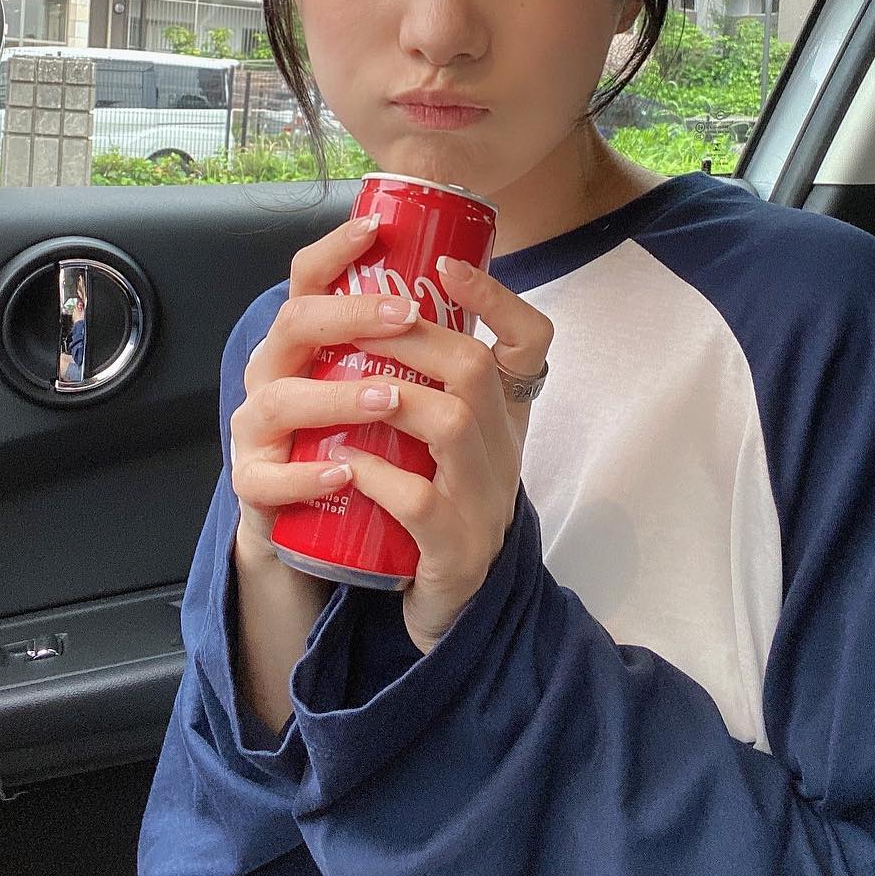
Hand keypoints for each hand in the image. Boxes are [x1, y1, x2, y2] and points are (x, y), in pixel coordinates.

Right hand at [230, 211, 443, 566]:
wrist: (321, 525)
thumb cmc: (365, 440)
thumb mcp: (388, 382)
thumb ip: (419, 341)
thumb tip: (469, 281)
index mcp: (305, 339)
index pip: (308, 277)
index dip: (336, 248)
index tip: (378, 228)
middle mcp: (273, 372)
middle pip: (294, 323)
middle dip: (349, 315)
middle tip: (404, 315)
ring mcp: (258, 428)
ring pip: (280, 399)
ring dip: (337, 396)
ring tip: (388, 398)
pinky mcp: (256, 486)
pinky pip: (270, 480)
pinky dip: (307, 476)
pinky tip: (345, 473)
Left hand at [324, 256, 554, 653]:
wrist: (447, 611)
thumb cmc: (434, 508)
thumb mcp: (443, 440)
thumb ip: (425, 384)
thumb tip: (377, 303)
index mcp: (504, 418)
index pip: (532, 341)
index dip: (497, 298)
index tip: (447, 264)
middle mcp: (504, 454)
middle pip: (478, 371)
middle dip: (414, 336)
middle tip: (361, 320)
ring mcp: (483, 504)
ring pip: (451, 426)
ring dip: (392, 396)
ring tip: (347, 385)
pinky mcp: (454, 555)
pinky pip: (418, 503)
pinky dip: (376, 476)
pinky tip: (342, 461)